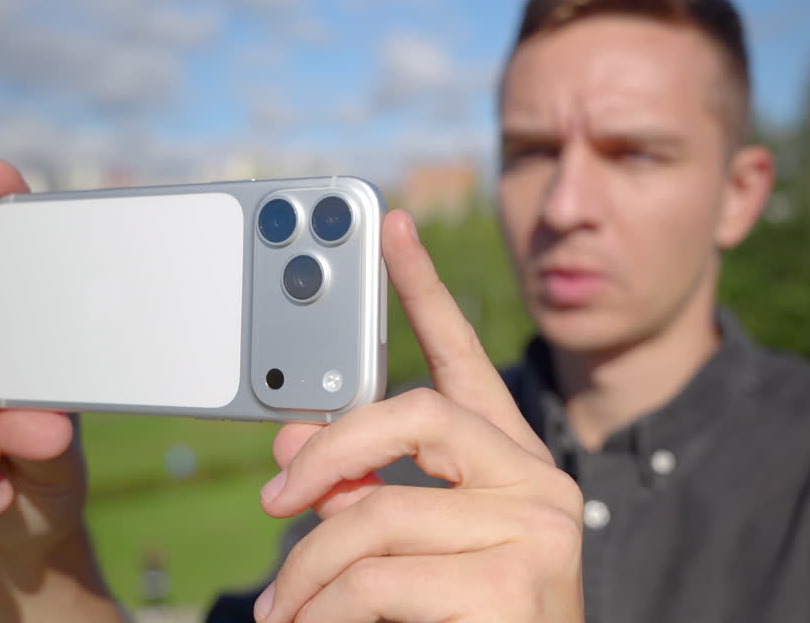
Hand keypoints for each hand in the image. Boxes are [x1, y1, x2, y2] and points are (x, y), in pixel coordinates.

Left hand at [255, 210, 584, 622]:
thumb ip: (359, 493)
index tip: (387, 227)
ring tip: (279, 614)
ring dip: (307, 573)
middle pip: (412, 414)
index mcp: (509, 462)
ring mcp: (539, 528)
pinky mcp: (521, 583)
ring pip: (376, 513)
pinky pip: (378, 580)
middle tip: (271, 505)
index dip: (423, 288)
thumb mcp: (407, 551)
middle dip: (326, 455)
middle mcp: (538, 479)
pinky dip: (324, 613)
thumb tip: (286, 452)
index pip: (464, 356)